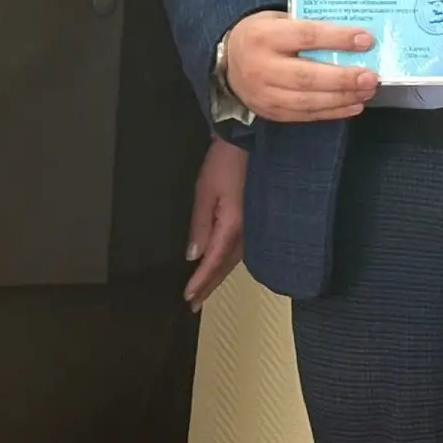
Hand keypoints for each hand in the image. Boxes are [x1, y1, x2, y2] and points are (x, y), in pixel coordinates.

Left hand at [182, 137, 245, 310]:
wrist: (249, 138)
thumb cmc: (224, 162)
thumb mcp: (205, 190)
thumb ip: (200, 224)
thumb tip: (192, 256)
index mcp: (232, 226)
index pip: (214, 262)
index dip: (201, 282)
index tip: (187, 299)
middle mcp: (246, 230)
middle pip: (226, 265)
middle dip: (210, 285)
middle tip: (194, 304)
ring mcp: (253, 223)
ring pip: (235, 258)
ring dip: (219, 275)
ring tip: (205, 288)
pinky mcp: (254, 215)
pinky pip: (240, 247)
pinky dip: (228, 260)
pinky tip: (223, 262)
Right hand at [223, 12, 379, 121]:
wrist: (227, 63)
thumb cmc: (261, 34)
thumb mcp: (277, 19)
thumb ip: (307, 26)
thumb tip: (352, 35)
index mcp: (264, 36)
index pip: (306, 36)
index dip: (338, 39)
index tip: (366, 40)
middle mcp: (262, 67)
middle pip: (307, 75)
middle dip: (343, 78)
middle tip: (371, 77)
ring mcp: (264, 94)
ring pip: (307, 100)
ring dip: (342, 98)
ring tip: (367, 92)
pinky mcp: (270, 112)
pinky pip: (305, 115)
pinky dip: (332, 112)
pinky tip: (353, 105)